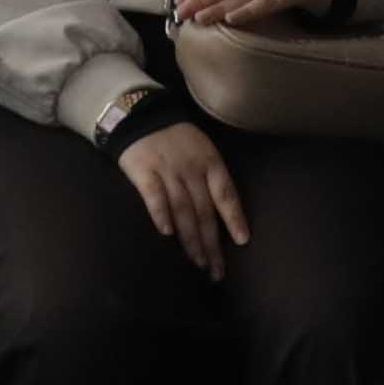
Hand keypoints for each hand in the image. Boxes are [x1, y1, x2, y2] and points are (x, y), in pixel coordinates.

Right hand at [118, 117, 251, 279]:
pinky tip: (167, 234)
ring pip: (183, 210)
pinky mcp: (144, 171)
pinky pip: (154, 196)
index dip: (235, 218)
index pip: (226, 194)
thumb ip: (210, 177)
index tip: (242, 241)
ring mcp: (168, 170)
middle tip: (216, 270)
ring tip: (197, 262)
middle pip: (205, 211)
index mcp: (210, 162)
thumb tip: (221, 212)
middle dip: (212, 244)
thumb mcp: (202, 149)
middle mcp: (192, 169)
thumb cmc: (175, 138)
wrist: (140, 114)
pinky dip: (161, 214)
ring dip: (191, 239)